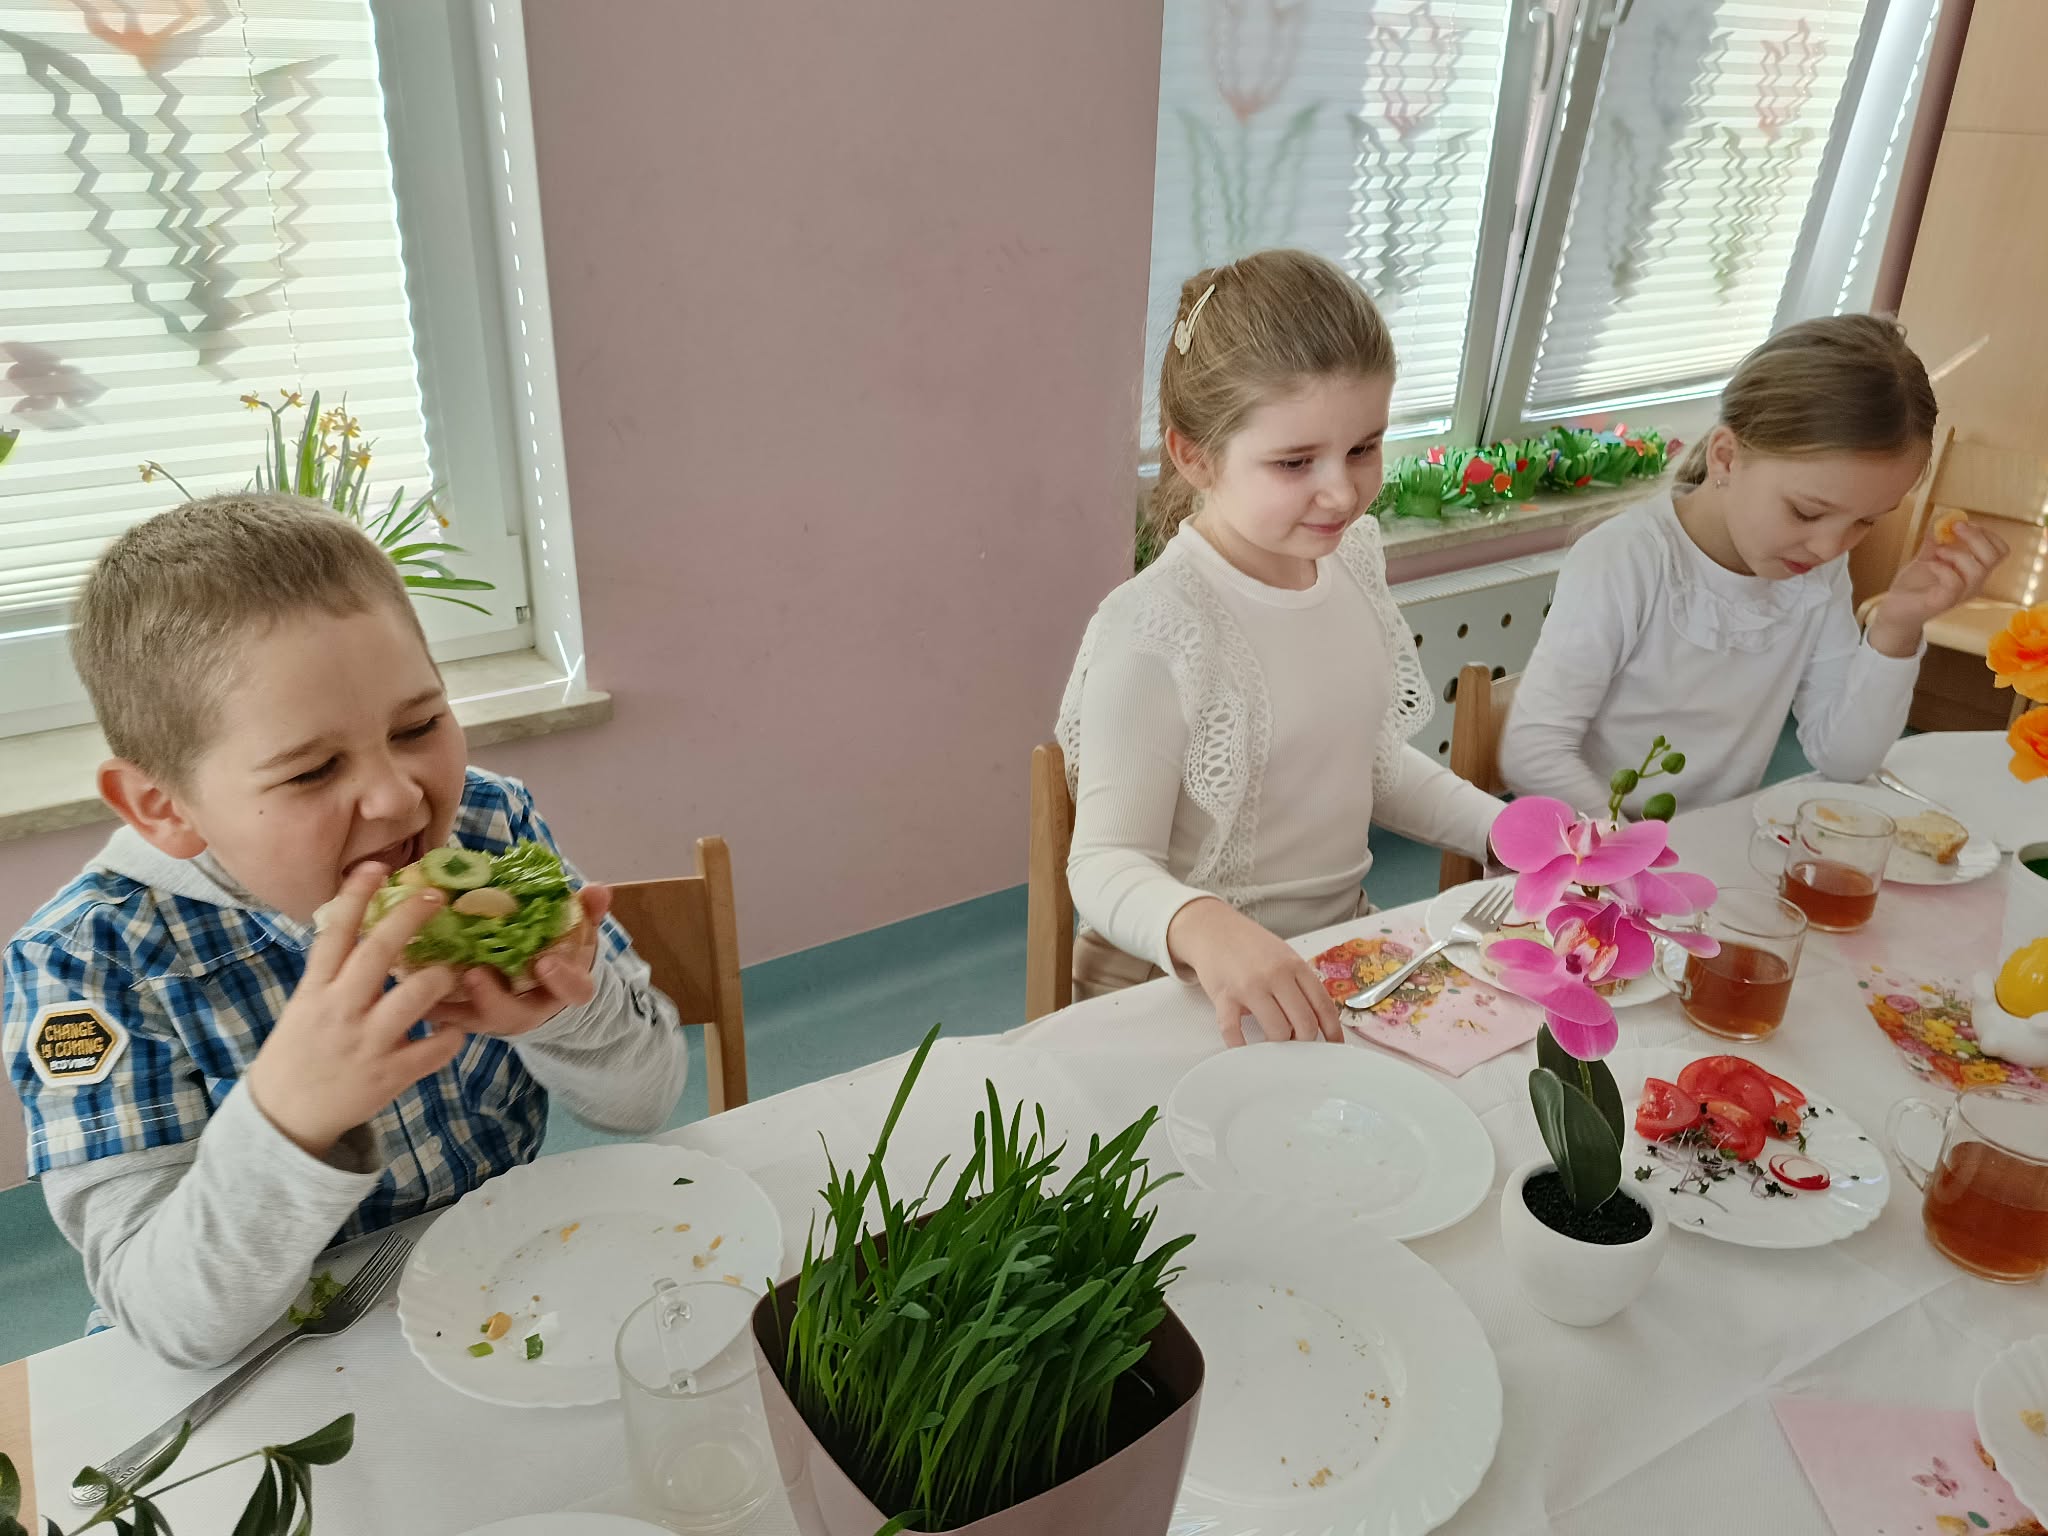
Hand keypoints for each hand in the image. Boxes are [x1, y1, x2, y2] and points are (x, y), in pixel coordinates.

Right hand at [245, 866, 462, 1158]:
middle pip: (378, 952)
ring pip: (413, 998)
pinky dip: (451, 1036)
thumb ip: (333, 970)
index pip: (334, 933)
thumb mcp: (305, 1004)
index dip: (356, 896)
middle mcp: (340, 1010)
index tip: (377, 866)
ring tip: (455, 969)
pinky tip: (457, 1028)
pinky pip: (433, 1048)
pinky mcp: (389, 1075)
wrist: (285, 1116)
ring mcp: (366, 1043)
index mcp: (315, 990)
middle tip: (436, 896)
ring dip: (440, 977)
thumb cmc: (300, 1050)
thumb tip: (358, 921)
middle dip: (410, 918)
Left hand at [423, 884, 610, 1037]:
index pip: (573, 992)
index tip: (545, 960)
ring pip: (470, 1019)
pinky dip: (423, 998)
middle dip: (492, 996)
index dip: (561, 979)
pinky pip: (443, 1015)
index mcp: (563, 991)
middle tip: (475, 973)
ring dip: (447, 1001)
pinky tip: (404, 975)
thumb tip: (599, 888)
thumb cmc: (555, 958)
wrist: (538, 995)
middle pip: (511, 1015)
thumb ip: (588, 913)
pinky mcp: (464, 1019)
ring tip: (425, 975)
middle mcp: (528, 1011)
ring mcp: (492, 1019)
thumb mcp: (578, 936)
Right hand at [1166, 897, 1340, 1046]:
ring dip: (1277, 1046)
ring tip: (1273, 1043)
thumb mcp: (1284, 956)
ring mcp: (1249, 986)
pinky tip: (1243, 1048)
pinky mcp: (1224, 996)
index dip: (1332, 1031)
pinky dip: (1240, 1046)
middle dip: (1304, 1042)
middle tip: (1297, 1044)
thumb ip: (1300, 983)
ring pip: (1277, 1031)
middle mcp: (1276, 975)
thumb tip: (1318, 1021)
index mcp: (1295, 966)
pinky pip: (1233, 1031)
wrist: (1212, 929)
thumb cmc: (1250, 946)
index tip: (1332, 1045)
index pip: (1323, 1005)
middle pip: (1304, 1023)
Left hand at [1868, 518, 2008, 656]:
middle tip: (1954, 528)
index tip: (1965, 524)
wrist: (1895, 611)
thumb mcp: (1927, 558)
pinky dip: (1942, 567)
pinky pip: (1954, 583)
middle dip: (1976, 536)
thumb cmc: (1914, 587)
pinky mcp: (1943, 602)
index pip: (2000, 551)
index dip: (1986, 533)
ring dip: (1957, 553)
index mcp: (1973, 572)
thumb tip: (1939, 520)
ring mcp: (1960, 594)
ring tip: (1938, 552)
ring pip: (1978, 570)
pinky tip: (1928, 564)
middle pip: (1994, 556)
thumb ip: (1934, 542)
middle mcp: (1973, 584)